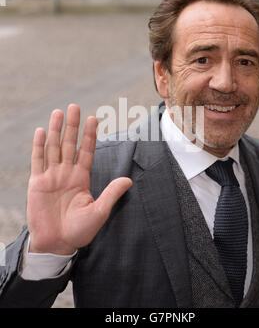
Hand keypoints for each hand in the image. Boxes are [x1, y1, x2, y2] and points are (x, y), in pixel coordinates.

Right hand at [27, 104, 131, 254]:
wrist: (57, 244)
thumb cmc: (79, 231)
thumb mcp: (99, 212)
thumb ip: (111, 194)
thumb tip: (129, 180)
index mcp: (81, 178)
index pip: (86, 151)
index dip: (90, 135)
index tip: (94, 118)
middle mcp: (66, 173)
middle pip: (69, 144)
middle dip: (72, 126)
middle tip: (74, 107)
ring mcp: (51, 177)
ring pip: (53, 148)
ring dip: (55, 130)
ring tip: (58, 112)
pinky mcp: (36, 183)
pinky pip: (37, 161)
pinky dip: (39, 146)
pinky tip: (41, 131)